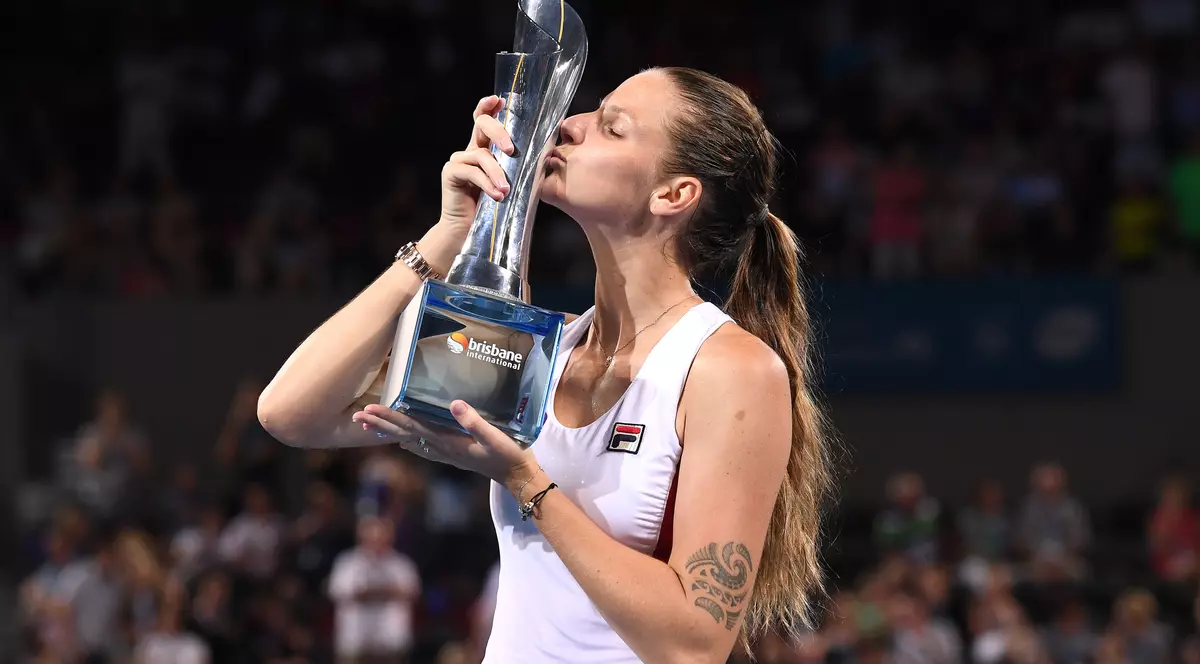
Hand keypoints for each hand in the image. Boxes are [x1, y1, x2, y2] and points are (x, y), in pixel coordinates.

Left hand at [351, 401, 535, 484]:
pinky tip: (402, 442)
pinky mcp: (452, 453)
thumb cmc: (508, 456)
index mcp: (446, 441)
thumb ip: (475, 422)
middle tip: (356, 416)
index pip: (411, 426)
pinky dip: (408, 441)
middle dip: (380, 424)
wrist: (517, 477)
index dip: (389, 417)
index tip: (368, 410)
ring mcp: (446, 452)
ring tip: (369, 426)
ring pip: (410, 440)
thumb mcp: (495, 438)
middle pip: (404, 433)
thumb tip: (453, 404)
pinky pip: (423, 446)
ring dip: (389, 432)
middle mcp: (441, 448)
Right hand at [439, 95, 514, 228]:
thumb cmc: (493, 209)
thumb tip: (543, 154)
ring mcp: (458, 160)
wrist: (467, 232)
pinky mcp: (451, 172)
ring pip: (481, 156)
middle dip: (499, 133)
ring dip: (497, 174)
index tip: (499, 100)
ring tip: (506, 191)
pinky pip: (472, 172)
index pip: (484, 120)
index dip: (489, 107)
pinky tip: (498, 196)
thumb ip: (517, 168)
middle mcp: (470, 150)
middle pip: (481, 126)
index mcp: (484, 149)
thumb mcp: (510, 183)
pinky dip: (488, 184)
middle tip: (512, 150)